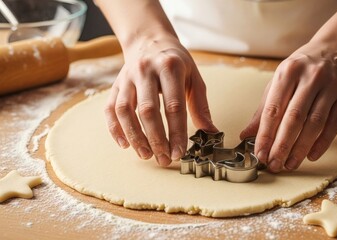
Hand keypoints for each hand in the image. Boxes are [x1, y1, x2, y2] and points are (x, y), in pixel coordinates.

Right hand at [105, 35, 216, 165]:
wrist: (150, 41)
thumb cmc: (176, 62)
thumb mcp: (194, 78)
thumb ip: (200, 105)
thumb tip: (210, 132)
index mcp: (170, 68)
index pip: (174, 106)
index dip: (176, 132)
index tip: (180, 152)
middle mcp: (146, 71)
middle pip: (148, 111)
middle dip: (156, 139)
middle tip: (164, 159)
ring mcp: (127, 77)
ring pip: (125, 111)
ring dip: (135, 137)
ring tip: (146, 155)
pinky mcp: (115, 85)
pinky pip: (110, 109)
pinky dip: (115, 129)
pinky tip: (125, 144)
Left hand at [241, 41, 336, 172]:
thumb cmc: (303, 67)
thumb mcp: (280, 80)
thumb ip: (264, 108)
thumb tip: (246, 134)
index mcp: (287, 72)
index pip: (273, 109)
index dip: (265, 135)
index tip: (260, 154)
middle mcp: (310, 78)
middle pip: (294, 119)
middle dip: (282, 146)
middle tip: (274, 164)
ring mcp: (331, 87)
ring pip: (314, 124)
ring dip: (301, 148)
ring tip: (290, 164)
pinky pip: (333, 124)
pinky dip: (322, 143)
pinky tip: (311, 155)